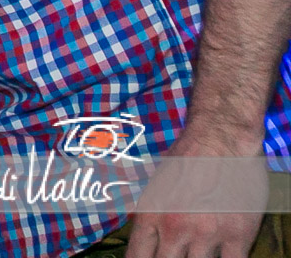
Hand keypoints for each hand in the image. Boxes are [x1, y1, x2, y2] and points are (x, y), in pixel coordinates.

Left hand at [127, 128, 265, 257]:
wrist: (219, 138)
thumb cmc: (186, 158)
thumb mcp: (156, 187)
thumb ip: (152, 217)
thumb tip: (146, 241)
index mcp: (151, 215)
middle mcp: (176, 228)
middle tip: (174, 255)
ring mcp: (207, 234)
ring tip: (198, 249)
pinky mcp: (238, 235)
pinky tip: (222, 256)